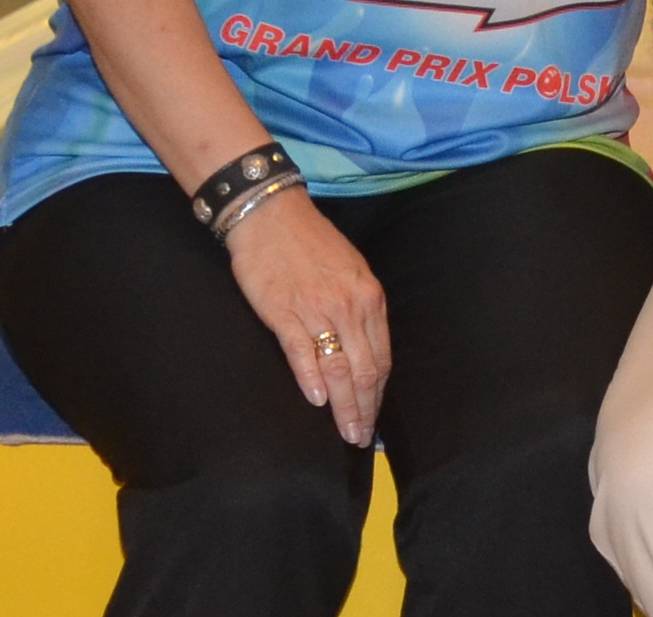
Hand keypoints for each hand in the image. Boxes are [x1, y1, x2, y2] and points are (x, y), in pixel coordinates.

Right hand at [223, 190, 391, 445]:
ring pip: (338, 369)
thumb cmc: (311, 243)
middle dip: (365, 409)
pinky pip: (302, 352)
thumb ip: (361, 310)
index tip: (374, 418)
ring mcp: (317, 311)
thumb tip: (364, 350)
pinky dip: (311, 379)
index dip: (378, 394)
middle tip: (360, 438)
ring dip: (343, 406)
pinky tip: (316, 400)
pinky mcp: (284, 312)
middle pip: (364, 370)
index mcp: (369, 298)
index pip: (381, 358)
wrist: (272, 215)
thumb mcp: (352, 271)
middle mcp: (350, 307)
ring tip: (345, 432)